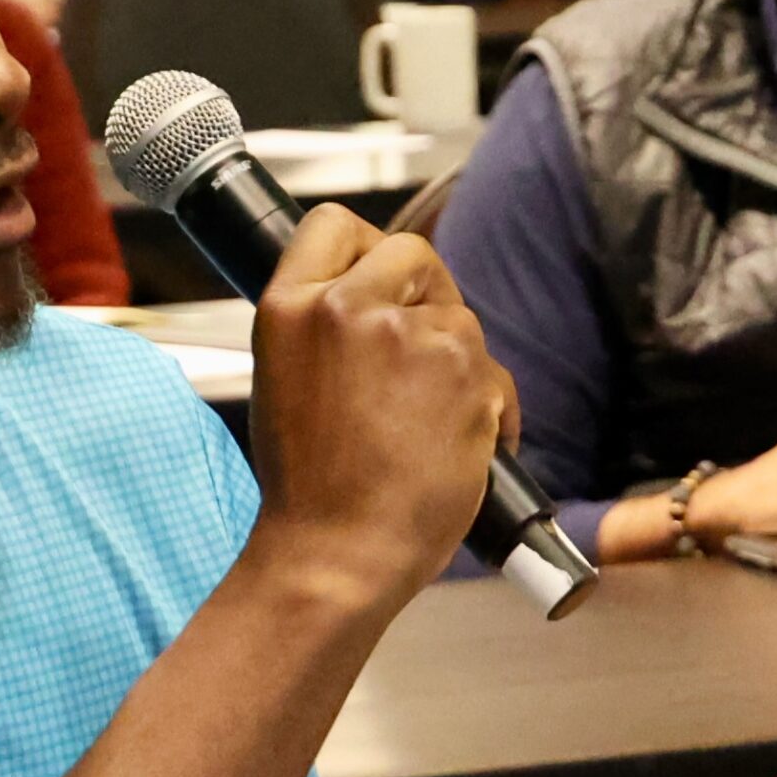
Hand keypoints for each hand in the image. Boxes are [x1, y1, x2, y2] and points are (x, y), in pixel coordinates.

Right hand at [245, 206, 518, 617]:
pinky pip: (494, 369)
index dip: (365, 248)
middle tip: (414, 356)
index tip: (378, 280)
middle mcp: (345, 307)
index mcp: (288, 308)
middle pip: (411, 254)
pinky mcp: (465, 369)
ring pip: (459, 317)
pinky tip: (458, 446)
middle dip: (425, 297)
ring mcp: (408, 335)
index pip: (334, 224)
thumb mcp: (282, 379)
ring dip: (458, 361)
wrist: (338, 552)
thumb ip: (324, 325)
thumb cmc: (309, 486)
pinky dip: (490, 406)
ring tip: (424, 426)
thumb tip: (380, 297)